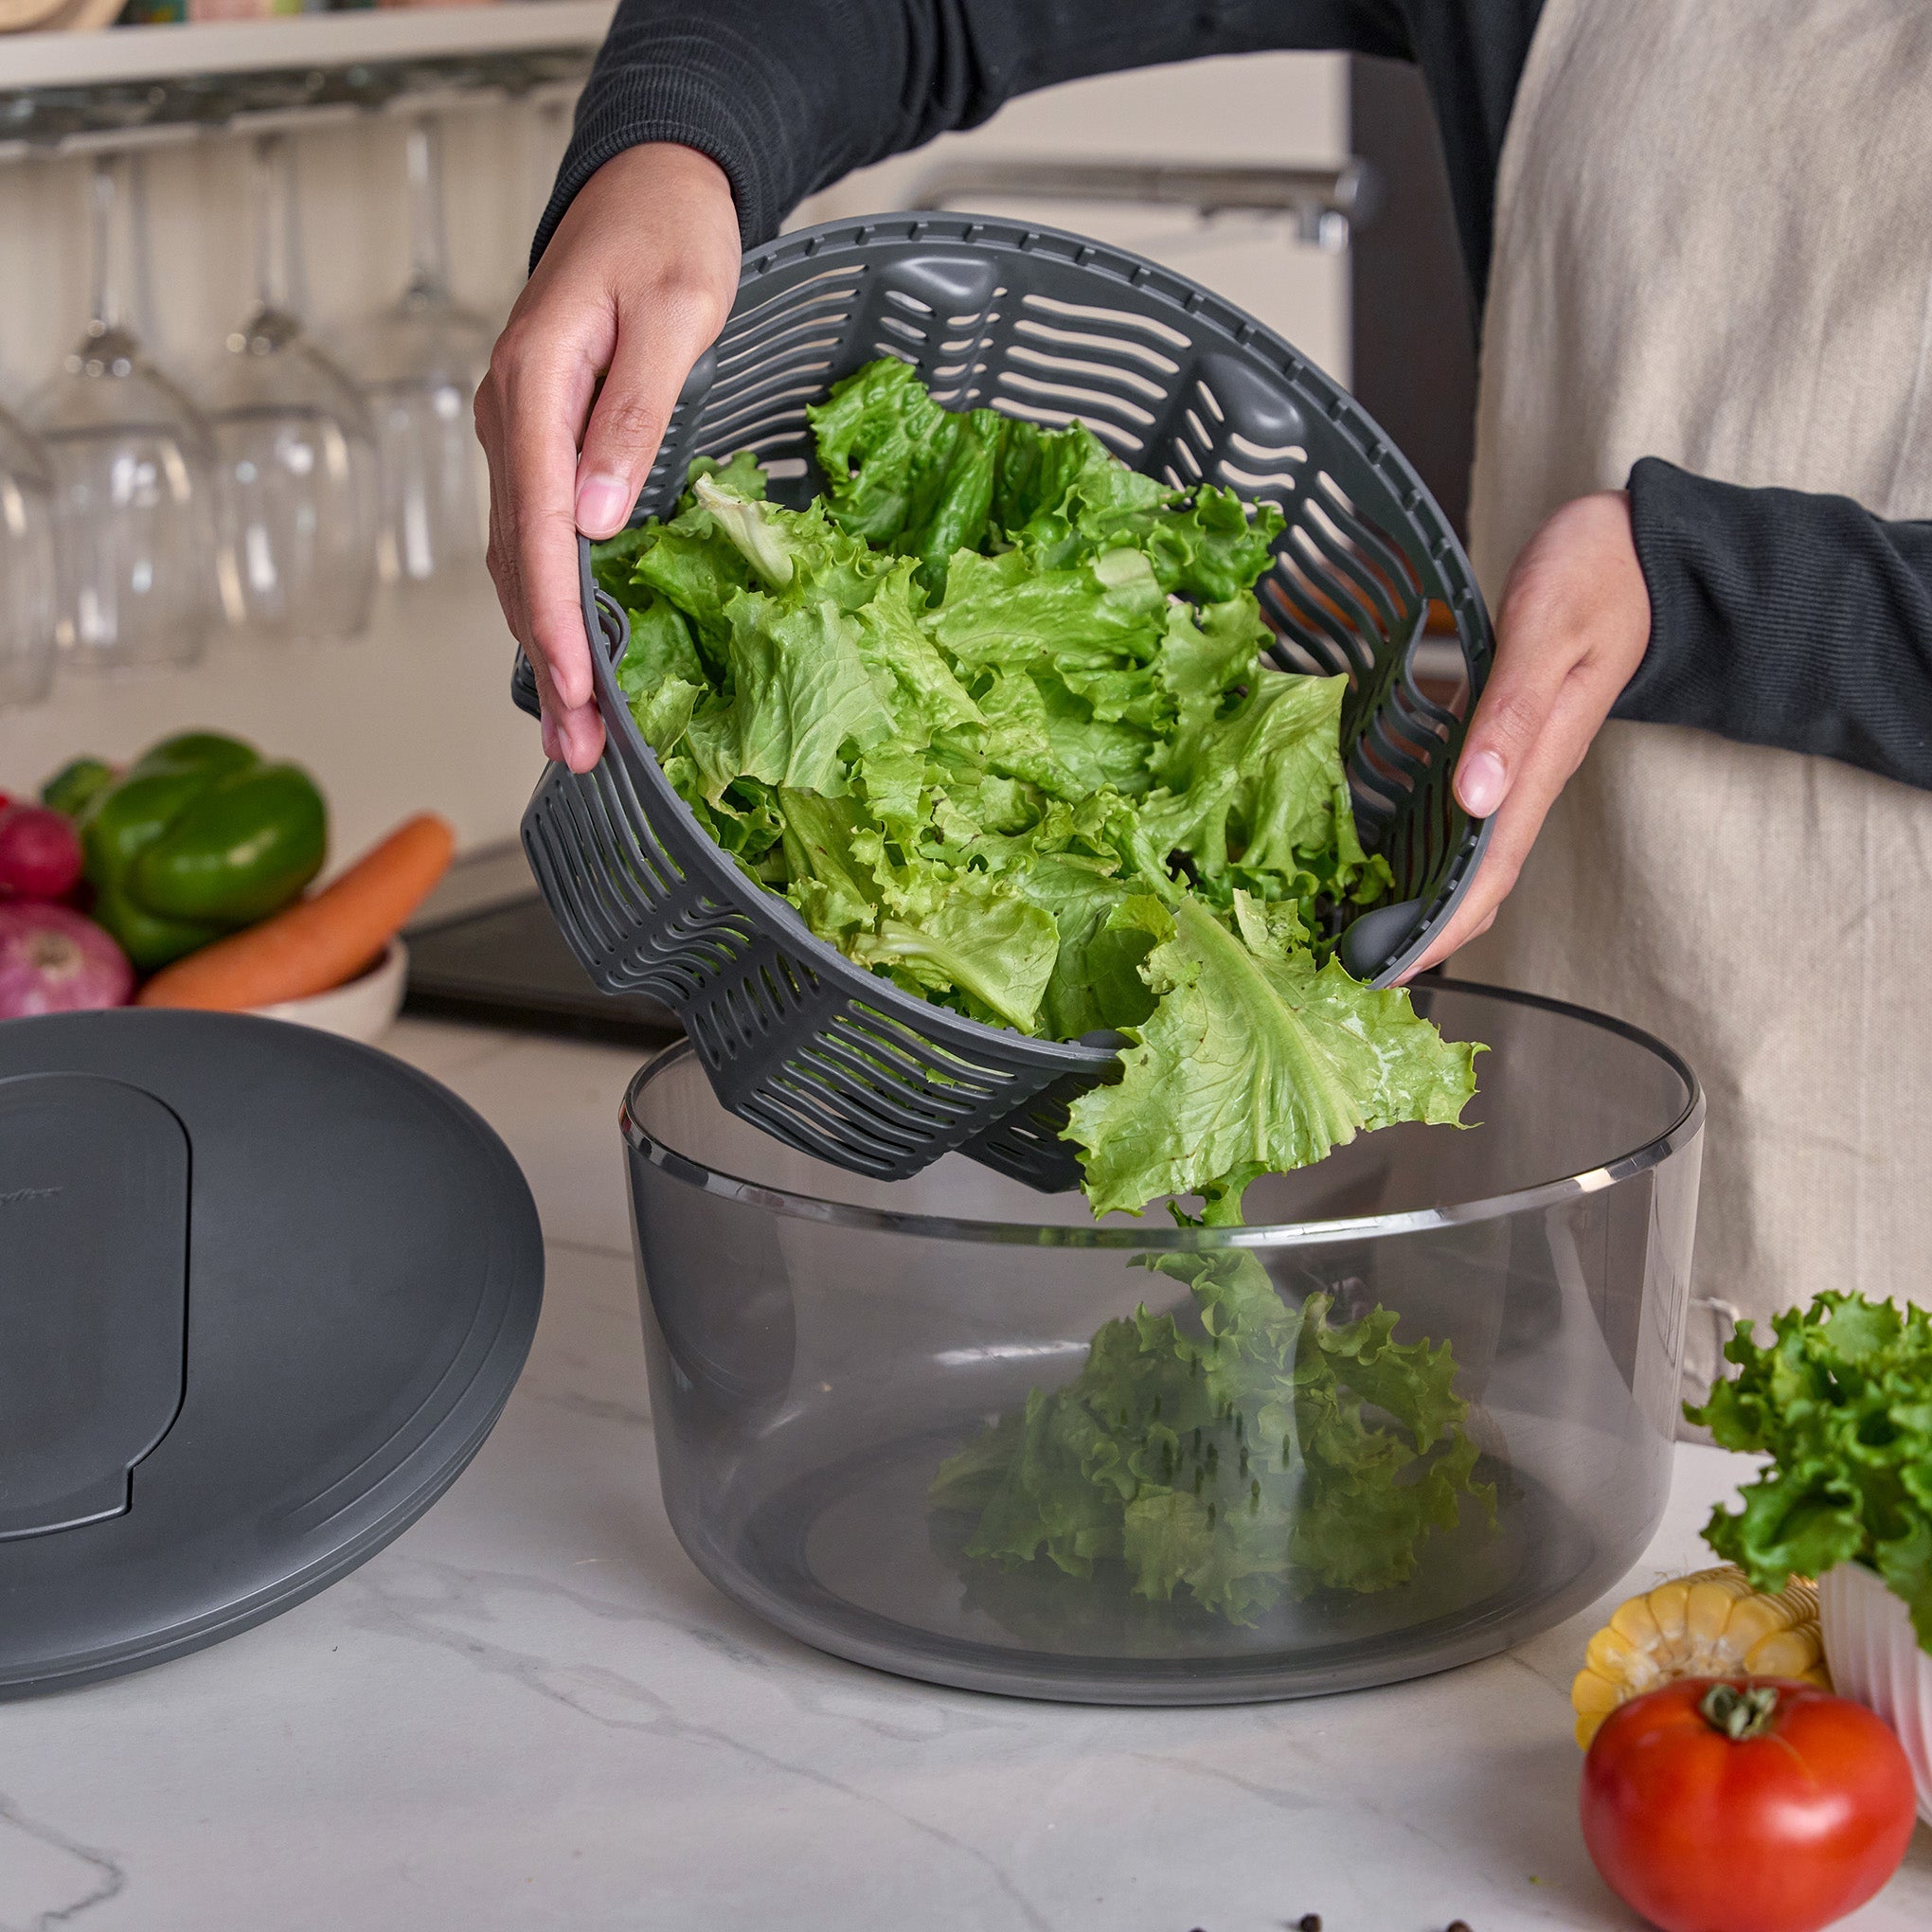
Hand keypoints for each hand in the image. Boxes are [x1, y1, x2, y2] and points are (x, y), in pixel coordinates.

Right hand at [476, 143, 739, 771]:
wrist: (648, 181)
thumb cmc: (670, 234)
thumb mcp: (674, 315)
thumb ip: (632, 418)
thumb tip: (593, 518)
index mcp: (536, 384)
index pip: (538, 525)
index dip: (557, 619)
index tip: (579, 689)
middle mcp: (511, 416)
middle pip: (519, 561)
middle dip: (548, 661)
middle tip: (579, 751)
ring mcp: (519, 433)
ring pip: (522, 561)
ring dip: (546, 650)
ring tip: (576, 735)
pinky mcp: (541, 445)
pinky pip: (538, 540)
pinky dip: (553, 608)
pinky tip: (574, 661)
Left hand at [1403, 489, 1650, 976]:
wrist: (1635, 549)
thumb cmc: (1591, 581)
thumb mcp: (1545, 633)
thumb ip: (1511, 714)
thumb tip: (1474, 799)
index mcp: (1537, 767)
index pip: (1487, 876)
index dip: (1440, 933)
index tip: (1389, 976)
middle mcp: (1524, 779)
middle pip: (1474, 883)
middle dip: (1420, 934)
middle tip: (1351, 969)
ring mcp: (1515, 765)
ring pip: (1466, 856)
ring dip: (1417, 899)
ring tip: (1356, 931)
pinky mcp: (1501, 743)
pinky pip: (1461, 815)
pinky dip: (1421, 847)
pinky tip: (1379, 856)